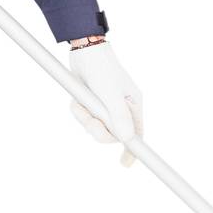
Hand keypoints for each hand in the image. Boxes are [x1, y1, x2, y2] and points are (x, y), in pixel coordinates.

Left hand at [68, 41, 143, 167]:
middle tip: (90, 122)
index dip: (132, 150)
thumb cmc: (102, 68)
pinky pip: (84, 117)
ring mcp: (105, 105)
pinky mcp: (91, 101)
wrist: (84, 48)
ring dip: (85, 119)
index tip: (125, 164)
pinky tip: (76, 100)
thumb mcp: (111, 94)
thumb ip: (119, 117)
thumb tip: (127, 140)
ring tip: (80, 105)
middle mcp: (121, 107)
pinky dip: (78, 111)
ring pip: (95, 126)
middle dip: (98, 131)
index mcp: (132, 105)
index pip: (137, 133)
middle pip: (112, 134)